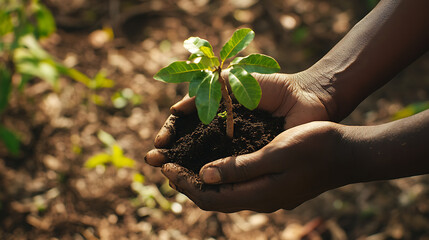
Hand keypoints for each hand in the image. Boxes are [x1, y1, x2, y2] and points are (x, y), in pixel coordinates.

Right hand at [145, 71, 331, 166]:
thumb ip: (205, 91)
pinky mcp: (253, 161)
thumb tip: (175, 108)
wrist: (307, 97)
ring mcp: (237, 149)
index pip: (187, 126)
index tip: (161, 140)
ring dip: (186, 169)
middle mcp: (224, 134)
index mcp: (217, 113)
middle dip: (171, 154)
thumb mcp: (232, 81)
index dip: (171, 133)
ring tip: (169, 174)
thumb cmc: (273, 86)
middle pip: (191, 147)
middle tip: (154, 161)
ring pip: (207, 163)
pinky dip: (213, 178)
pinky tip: (198, 182)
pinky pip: (230, 172)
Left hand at [162, 121, 348, 211]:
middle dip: (187, 182)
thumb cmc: (315, 148)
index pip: (210, 197)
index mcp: (258, 195)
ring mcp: (266, 194)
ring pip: (224, 192)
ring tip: (184, 162)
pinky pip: (237, 184)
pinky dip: (219, 175)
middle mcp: (259, 199)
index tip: (166, 166)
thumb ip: (241, 168)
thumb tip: (205, 176)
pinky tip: (213, 161)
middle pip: (213, 198)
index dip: (185, 183)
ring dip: (201, 179)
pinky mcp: (271, 185)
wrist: (348, 153)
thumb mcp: (276, 153)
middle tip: (167, 164)